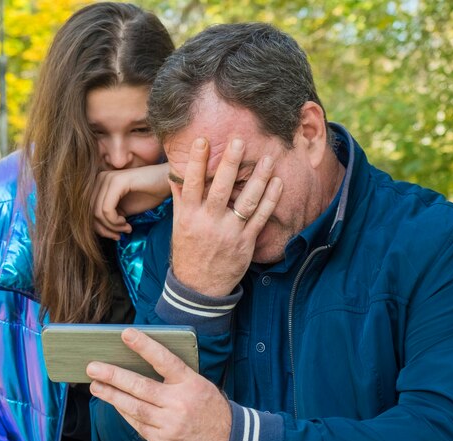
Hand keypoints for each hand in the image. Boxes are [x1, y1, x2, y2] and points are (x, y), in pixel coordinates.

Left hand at [88, 328, 231, 440]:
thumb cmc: (209, 407)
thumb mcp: (200, 384)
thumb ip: (175, 375)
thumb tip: (143, 361)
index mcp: (191, 384)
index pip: (165, 360)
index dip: (145, 346)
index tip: (126, 334)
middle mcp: (179, 404)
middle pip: (141, 387)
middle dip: (114, 376)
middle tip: (94, 367)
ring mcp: (170, 425)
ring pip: (134, 408)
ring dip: (112, 396)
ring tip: (95, 385)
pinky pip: (138, 425)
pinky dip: (124, 412)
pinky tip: (114, 403)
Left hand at [92, 164, 170, 239]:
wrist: (167, 182)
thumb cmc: (149, 194)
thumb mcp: (124, 209)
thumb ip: (109, 216)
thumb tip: (97, 232)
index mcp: (100, 184)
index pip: (88, 211)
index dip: (100, 228)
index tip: (116, 236)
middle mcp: (100, 179)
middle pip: (90, 212)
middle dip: (104, 229)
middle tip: (119, 235)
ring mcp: (107, 178)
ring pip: (97, 213)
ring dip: (112, 227)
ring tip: (126, 228)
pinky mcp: (116, 181)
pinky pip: (106, 209)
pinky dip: (115, 222)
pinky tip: (127, 223)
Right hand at [170, 138, 281, 296]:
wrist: (199, 287)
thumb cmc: (188, 251)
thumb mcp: (179, 225)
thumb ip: (180, 198)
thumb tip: (175, 173)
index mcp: (189, 216)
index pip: (191, 183)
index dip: (196, 161)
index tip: (202, 140)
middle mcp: (208, 223)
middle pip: (220, 189)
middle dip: (230, 164)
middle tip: (239, 141)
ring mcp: (229, 233)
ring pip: (245, 202)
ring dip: (258, 179)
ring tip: (267, 158)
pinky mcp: (245, 242)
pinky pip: (260, 218)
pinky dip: (270, 200)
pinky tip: (277, 183)